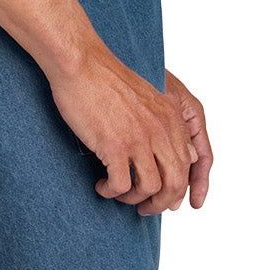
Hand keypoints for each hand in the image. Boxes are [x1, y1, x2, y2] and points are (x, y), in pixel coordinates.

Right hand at [48, 49, 211, 214]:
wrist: (80, 62)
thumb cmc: (106, 78)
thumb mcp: (148, 97)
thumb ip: (167, 124)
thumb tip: (189, 155)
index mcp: (170, 117)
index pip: (187, 165)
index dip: (176, 188)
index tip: (160, 195)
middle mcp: (160, 129)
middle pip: (175, 183)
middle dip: (160, 202)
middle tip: (143, 207)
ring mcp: (138, 139)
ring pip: (150, 188)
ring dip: (134, 199)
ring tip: (118, 193)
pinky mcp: (114, 145)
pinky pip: (121, 186)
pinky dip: (112, 192)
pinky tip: (102, 185)